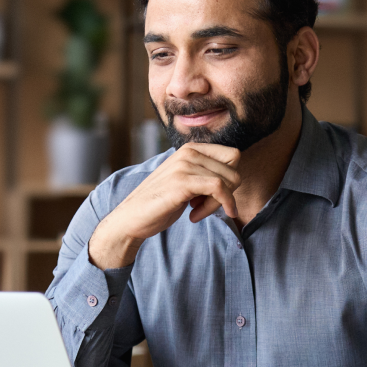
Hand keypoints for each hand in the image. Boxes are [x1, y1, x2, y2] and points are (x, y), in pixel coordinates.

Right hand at [87, 143, 243, 268]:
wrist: (131, 217)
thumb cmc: (159, 203)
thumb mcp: (185, 181)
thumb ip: (204, 174)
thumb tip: (235, 177)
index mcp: (190, 149)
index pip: (232, 156)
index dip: (230, 179)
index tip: (213, 196)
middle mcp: (188, 152)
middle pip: (233, 169)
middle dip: (227, 192)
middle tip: (205, 207)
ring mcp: (184, 165)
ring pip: (228, 181)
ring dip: (218, 204)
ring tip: (196, 212)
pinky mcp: (183, 182)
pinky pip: (219, 189)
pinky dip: (219, 206)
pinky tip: (196, 217)